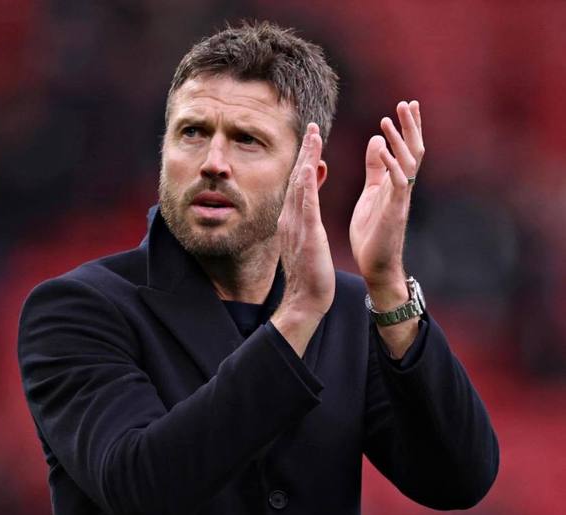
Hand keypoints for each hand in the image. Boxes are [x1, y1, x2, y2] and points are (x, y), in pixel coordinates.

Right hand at [271, 123, 334, 355]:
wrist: (305, 299)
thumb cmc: (309, 274)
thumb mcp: (308, 240)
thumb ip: (307, 218)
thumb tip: (309, 203)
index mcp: (292, 220)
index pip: (299, 183)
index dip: (305, 159)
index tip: (311, 137)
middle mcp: (290, 218)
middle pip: (298, 178)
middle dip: (305, 151)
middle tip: (311, 126)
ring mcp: (296, 226)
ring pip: (301, 186)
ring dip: (306, 159)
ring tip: (312, 136)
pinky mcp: (307, 235)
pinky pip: (306, 206)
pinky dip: (308, 185)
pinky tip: (309, 168)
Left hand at [349, 100, 424, 291]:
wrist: (375, 265)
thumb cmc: (372, 232)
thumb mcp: (371, 192)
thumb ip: (375, 168)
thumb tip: (376, 140)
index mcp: (395, 182)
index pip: (406, 148)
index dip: (407, 127)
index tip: (406, 105)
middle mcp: (402, 187)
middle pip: (413, 150)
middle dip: (410, 126)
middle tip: (406, 103)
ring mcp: (400, 198)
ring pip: (408, 163)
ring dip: (399, 140)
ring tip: (388, 120)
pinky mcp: (394, 210)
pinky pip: (397, 182)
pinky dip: (390, 164)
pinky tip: (382, 147)